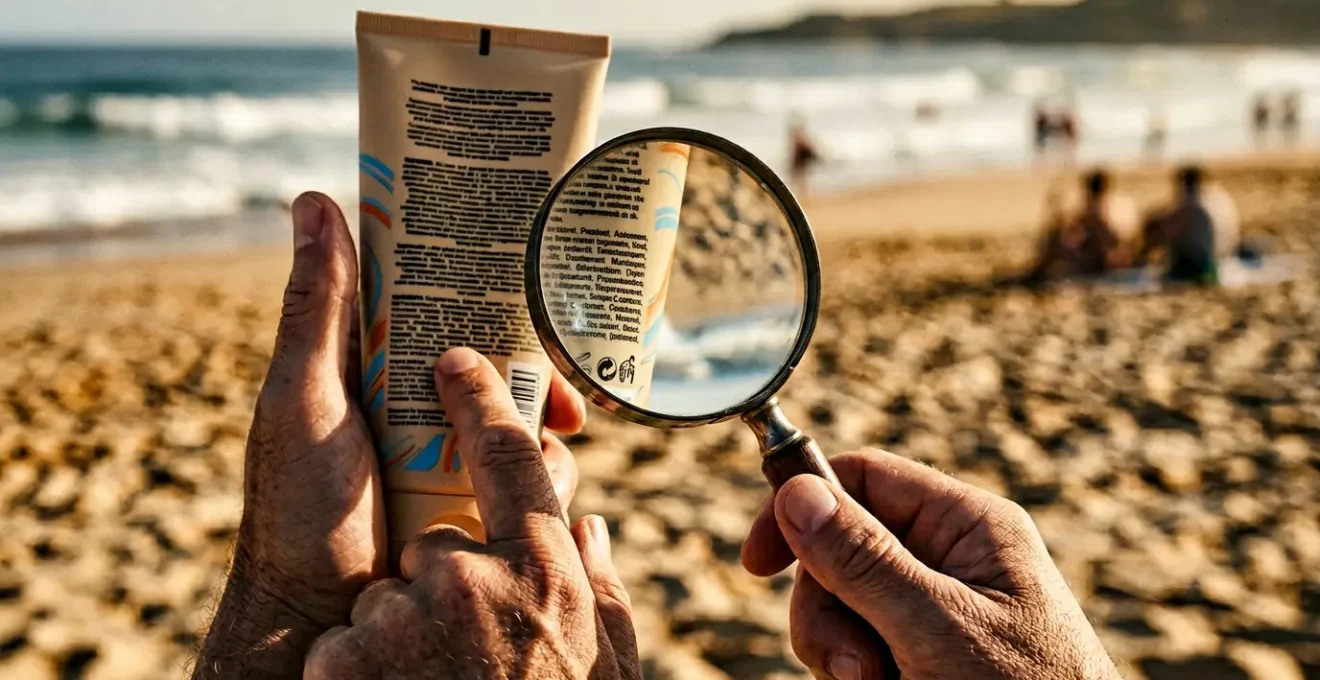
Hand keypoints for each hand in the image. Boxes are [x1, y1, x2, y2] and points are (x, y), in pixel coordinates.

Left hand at [193, 194, 587, 679]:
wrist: (316, 616)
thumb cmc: (296, 507)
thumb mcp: (304, 398)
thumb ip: (315, 308)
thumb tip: (312, 199)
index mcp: (376, 366)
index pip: (439, 305)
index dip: (484, 287)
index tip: (526, 278)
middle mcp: (418, 405)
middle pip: (496, 363)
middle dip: (536, 374)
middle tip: (560, 396)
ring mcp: (449, 458)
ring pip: (520, 422)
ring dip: (540, 435)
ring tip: (545, 455)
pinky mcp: (474, 505)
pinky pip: (526, 480)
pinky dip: (543, 482)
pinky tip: (543, 496)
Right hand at [742, 449, 1119, 679]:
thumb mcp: (938, 627)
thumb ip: (865, 561)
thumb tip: (798, 491)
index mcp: (968, 526)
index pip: (864, 477)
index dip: (802, 508)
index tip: (757, 563)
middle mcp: (950, 559)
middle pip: (839, 549)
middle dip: (830, 610)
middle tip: (857, 667)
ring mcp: (935, 609)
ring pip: (839, 605)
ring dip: (840, 652)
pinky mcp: (922, 654)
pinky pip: (856, 646)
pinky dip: (853, 674)